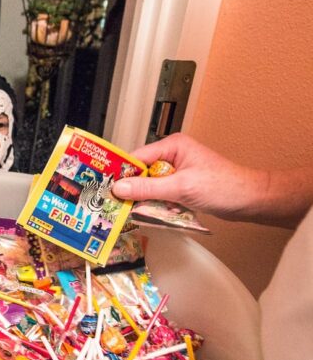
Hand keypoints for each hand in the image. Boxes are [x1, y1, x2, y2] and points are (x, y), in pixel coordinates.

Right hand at [112, 133, 270, 223]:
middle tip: (116, 204)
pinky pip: (162, 194)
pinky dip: (158, 204)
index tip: (106, 188)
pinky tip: (154, 214)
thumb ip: (149, 188)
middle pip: (142, 172)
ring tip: (134, 212)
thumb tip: (119, 188)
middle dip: (134, 189)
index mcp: (172, 146)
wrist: (252, 201)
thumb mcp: (181, 187)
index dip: (122, 173)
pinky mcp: (183, 186)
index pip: (137, 158)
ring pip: (151, 185)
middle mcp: (173, 155)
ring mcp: (178, 171)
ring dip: (147, 199)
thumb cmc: (222, 187)